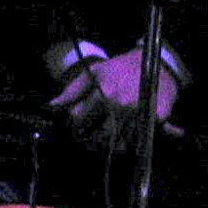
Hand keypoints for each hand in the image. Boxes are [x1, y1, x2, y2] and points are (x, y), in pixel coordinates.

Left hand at [49, 46, 180, 141]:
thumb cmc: (119, 68)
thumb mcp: (94, 72)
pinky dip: (130, 142)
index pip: (80, 119)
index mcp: (103, 93)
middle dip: (92, 140)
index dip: (76, 125)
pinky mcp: (156, 118)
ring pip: (119, 141)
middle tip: (91, 139)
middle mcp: (121, 105)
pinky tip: (124, 136)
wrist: (155, 63)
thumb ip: (72, 90)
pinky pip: (138, 139)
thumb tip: (51, 106)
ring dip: (111, 144)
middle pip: (100, 135)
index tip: (78, 128)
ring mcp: (139, 112)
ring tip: (107, 139)